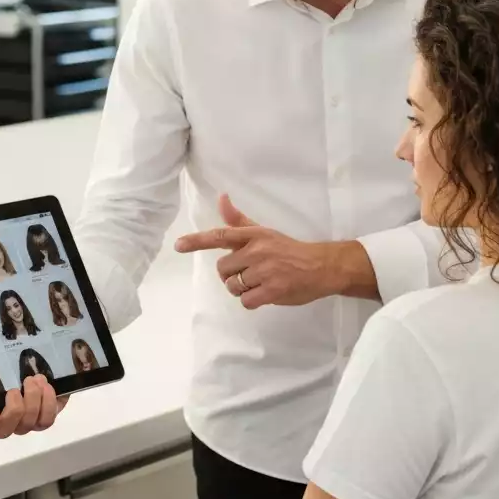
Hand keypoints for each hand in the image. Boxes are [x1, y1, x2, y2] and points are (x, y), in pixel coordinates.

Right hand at [0, 366, 68, 436]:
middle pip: (7, 430)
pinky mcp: (46, 414)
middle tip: (17, 389)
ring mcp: (28, 421)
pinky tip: (46, 387)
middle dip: (14, 410)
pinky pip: (47, 419)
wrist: (40, 363)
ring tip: (34, 380)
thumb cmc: (6, 369)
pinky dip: (48, 404)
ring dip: (33, 401)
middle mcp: (8, 421)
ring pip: (30, 424)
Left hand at [174, 195, 371, 308]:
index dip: (197, 241)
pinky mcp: (272, 290)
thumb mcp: (264, 231)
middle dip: (232, 275)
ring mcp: (265, 271)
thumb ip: (239, 220)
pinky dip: (252, 301)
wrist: (320, 266)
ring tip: (259, 283)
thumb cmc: (288, 249)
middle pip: (223, 269)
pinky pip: (246, 301)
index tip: (178, 245)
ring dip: (242, 289)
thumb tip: (221, 198)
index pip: (220, 235)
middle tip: (249, 273)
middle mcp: (257, 251)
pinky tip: (265, 293)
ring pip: (233, 286)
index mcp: (253, 235)